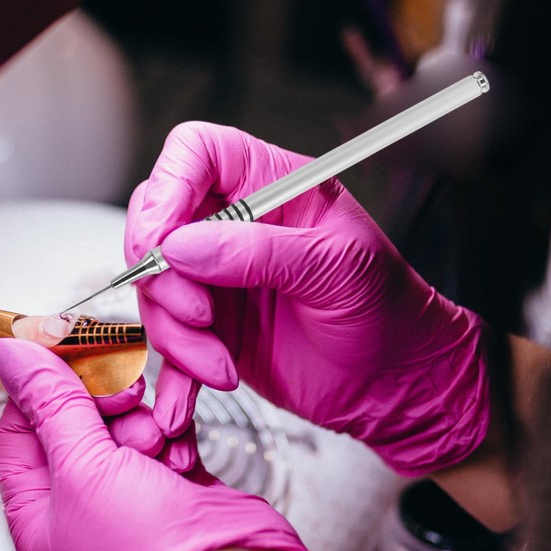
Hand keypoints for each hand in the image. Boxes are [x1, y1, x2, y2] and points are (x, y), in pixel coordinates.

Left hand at [0, 338, 339, 550]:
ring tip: (158, 444)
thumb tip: (13, 355)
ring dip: (143, 420)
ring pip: (124, 418)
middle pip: (76, 418)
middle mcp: (80, 499)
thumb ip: (51, 403)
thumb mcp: (84, 468)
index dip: (40, 386)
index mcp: (39, 510)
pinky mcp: (171, 473)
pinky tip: (182, 455)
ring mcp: (129, 486)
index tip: (62, 348)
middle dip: (102, 402)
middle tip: (125, 397)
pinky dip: (174, 431)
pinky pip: (163, 428)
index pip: (20, 428)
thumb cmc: (149, 549)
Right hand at [125, 122, 490, 476]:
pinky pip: (169, 340)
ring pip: (156, 289)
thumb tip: (182, 246)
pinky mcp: (214, 328)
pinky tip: (190, 397)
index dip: (168, 186)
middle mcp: (237, 228)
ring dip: (175, 335)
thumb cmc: (388, 311)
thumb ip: (261, 252)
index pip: (197, 153)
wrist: (394, 383)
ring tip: (218, 364)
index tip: (163, 238)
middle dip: (163, 276)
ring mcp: (220, 279)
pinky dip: (174, 371)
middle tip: (199, 314)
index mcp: (273, 188)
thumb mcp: (338, 268)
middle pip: (158, 222)